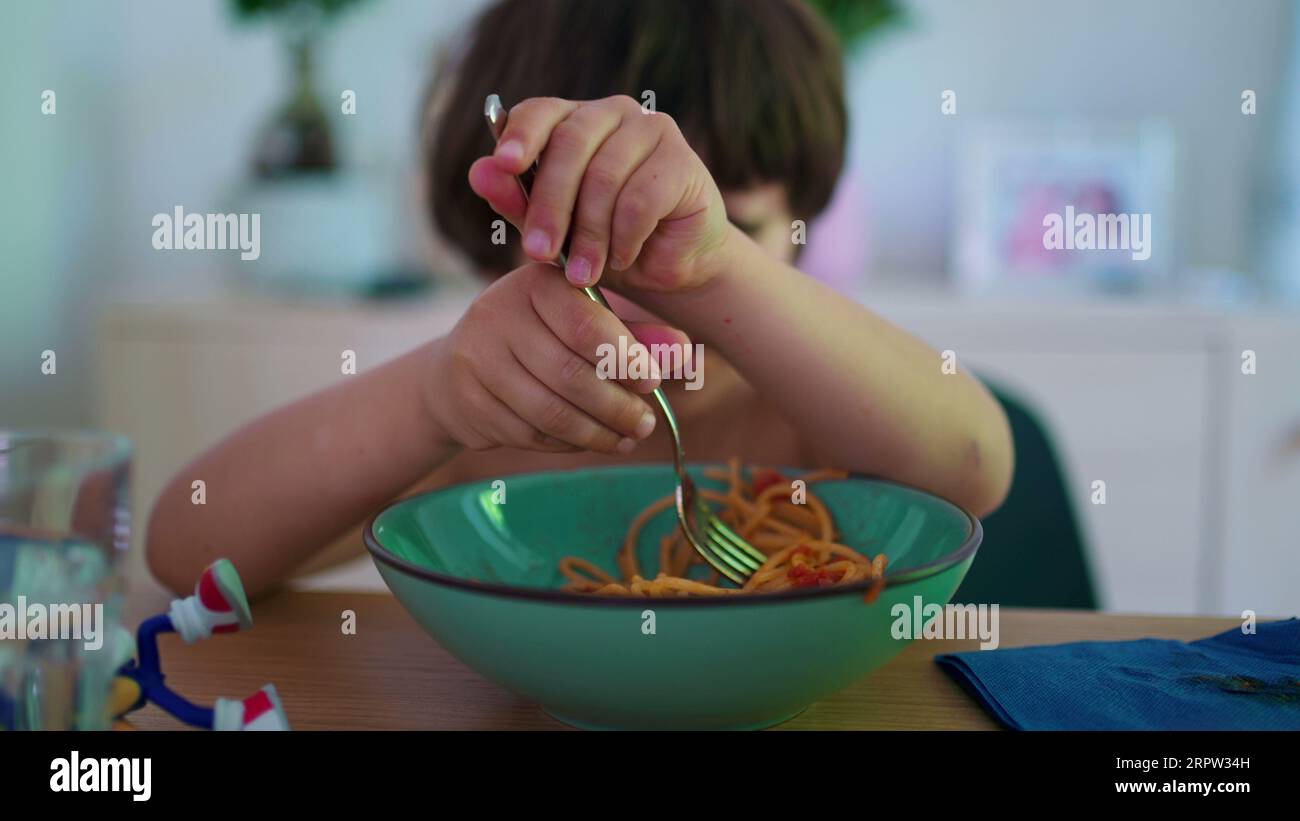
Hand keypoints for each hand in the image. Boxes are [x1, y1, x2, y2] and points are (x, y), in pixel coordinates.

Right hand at [425, 262, 687, 454]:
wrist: (462, 366)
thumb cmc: (545, 336)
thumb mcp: (590, 320)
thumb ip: (637, 334)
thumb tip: (682, 353)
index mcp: (536, 285)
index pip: (584, 325)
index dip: (624, 358)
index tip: (652, 382)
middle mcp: (499, 315)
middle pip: (568, 374)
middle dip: (616, 406)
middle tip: (646, 423)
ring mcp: (478, 361)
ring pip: (549, 411)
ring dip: (597, 433)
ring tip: (628, 439)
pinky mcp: (470, 402)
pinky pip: (530, 433)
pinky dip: (568, 444)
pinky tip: (591, 441)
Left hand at [468, 95, 733, 292]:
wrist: (668, 271)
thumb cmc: (606, 244)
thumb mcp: (554, 231)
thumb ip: (517, 203)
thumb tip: (478, 172)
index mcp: (574, 120)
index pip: (541, 111)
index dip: (521, 134)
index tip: (505, 163)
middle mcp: (613, 113)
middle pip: (570, 144)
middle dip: (549, 204)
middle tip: (537, 253)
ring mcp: (652, 131)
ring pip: (604, 177)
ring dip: (589, 234)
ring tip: (583, 274)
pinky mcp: (682, 162)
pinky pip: (640, 199)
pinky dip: (624, 237)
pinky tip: (622, 258)